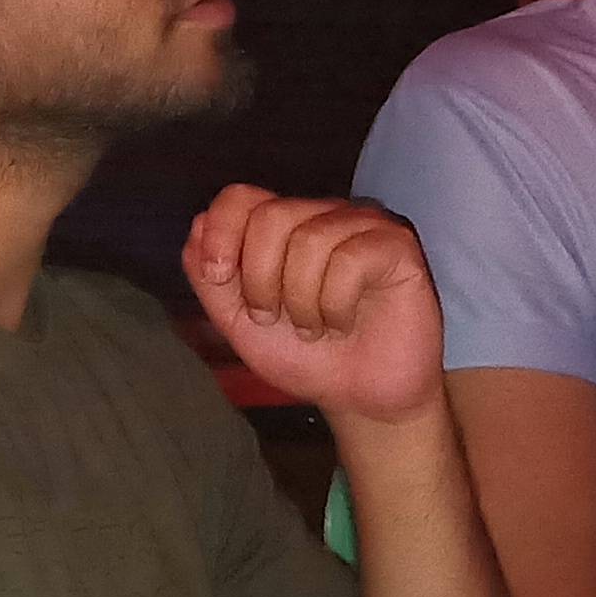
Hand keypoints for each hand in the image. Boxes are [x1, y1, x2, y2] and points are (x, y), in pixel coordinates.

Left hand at [183, 189, 444, 423]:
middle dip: (260, 280)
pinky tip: (343, 323)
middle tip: (273, 317)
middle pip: (270, 217)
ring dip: (302, 301)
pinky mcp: (396, 246)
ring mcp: (362, 226)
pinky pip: (350, 258)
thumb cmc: (305, 356)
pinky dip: (335, 304)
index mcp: (282, 227)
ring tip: (315, 327)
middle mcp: (321, 216)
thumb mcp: (237, 321)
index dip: (221, 233)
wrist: (359, 398)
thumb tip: (198, 225)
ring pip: (310, 239)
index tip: (219, 278)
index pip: (240, 198)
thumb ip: (209, 276)